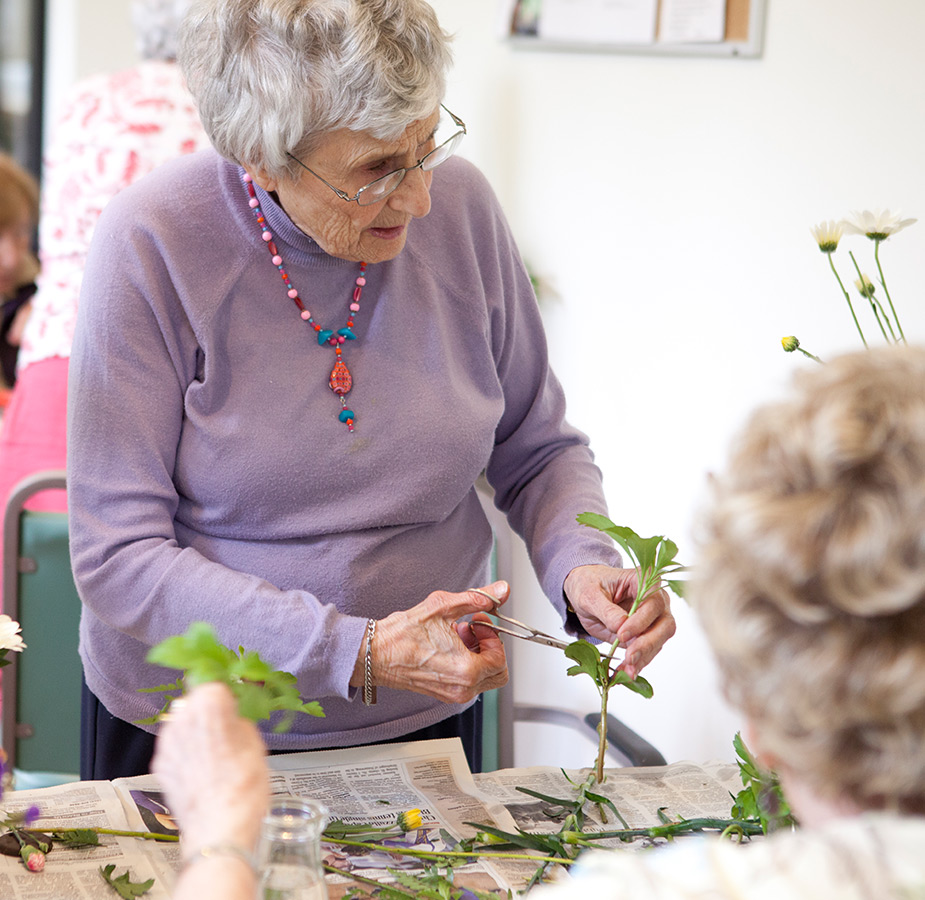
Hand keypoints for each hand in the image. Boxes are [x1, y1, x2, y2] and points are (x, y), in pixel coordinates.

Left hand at [152, 683, 268, 857]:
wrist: (220, 830)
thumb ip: (238, 721)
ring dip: (194, 731)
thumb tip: (232, 718)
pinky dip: (185, 752)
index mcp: (209, 704)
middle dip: (208, 712)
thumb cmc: (244, 786)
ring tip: (215, 753)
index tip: (234, 705)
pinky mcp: (159, 765)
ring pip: (181, 724)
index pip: (213, 683)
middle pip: (194, 702)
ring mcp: (166, 743)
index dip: (226, 695)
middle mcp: (181, 718)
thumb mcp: (255, 742)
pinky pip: (174, 747)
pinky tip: (201, 769)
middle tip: (226, 730)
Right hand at [369, 581, 509, 703]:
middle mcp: (462, 688)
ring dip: (478, 654)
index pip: (500, 658)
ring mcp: (453, 694)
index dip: (493, 635)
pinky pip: (468, 682)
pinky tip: (449, 645)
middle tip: (474, 629)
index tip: (479, 621)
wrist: (375, 653)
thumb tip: (501, 590)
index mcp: (466, 670)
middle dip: (490, 647)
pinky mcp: (444, 694)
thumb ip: (478, 598)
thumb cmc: (403, 634)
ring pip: (484, 678)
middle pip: (497, 673)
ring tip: (457, 635)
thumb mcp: (443, 606)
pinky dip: (466, 663)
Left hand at [563, 564, 675, 678]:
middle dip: (647, 644)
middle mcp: (655, 599)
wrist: (583, 592)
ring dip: (643, 658)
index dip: (641, 621)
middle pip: (665, 624)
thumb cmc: (588, 584)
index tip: (622, 634)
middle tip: (629, 657)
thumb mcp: (589, 594)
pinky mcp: (645, 635)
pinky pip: (648, 651)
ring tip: (626, 670)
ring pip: (659, 641)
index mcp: (644, 580)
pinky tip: (626, 671)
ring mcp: (653, 618)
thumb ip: (606, 610)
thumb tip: (621, 626)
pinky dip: (638, 663)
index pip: (653, 602)